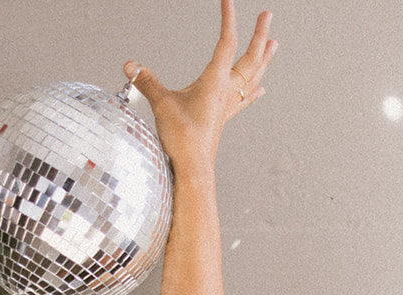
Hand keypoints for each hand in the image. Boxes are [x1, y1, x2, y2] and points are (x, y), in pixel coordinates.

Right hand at [124, 0, 276, 175]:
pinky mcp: (223, 118)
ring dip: (263, 59)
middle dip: (259, 34)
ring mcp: (227, 106)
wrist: (194, 169)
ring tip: (273, 45)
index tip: (228, 0)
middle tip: (268, 15)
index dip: (228, 18)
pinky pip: (244, 100)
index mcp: (215, 82)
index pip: (226, 42)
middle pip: (250, 58)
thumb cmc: (184, 140)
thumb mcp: (161, 105)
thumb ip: (146, 82)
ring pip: (252, 77)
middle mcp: (226, 92)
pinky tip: (261, 88)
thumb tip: (130, 66)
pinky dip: (254, 90)